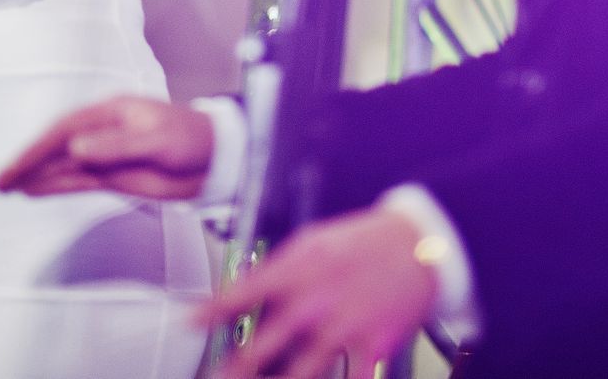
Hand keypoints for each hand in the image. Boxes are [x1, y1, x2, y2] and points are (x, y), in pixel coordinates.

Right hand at [0, 96, 214, 200]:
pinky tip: (34, 192)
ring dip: (36, 176)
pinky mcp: (113, 176)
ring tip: (6, 188)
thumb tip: (76, 148)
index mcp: (110, 113)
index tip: (16, 166)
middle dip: (28, 163)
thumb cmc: (192, 139)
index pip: (64, 130)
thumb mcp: (157, 140)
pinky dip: (55, 186)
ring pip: (63, 166)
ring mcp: (106, 155)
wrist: (217, 160)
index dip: (37, 148)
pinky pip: (78, 181)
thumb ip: (116, 146)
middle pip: (56, 147)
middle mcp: (102, 132)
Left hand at [200, 208, 439, 378]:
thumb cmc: (364, 241)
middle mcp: (314, 303)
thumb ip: (280, 267)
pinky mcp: (370, 347)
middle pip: (261, 348)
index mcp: (296, 272)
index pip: (240, 294)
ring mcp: (342, 329)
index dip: (209, 312)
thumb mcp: (313, 242)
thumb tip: (250, 287)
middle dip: (234, 370)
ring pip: (297, 374)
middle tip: (215, 377)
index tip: (189, 323)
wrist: (418, 245)